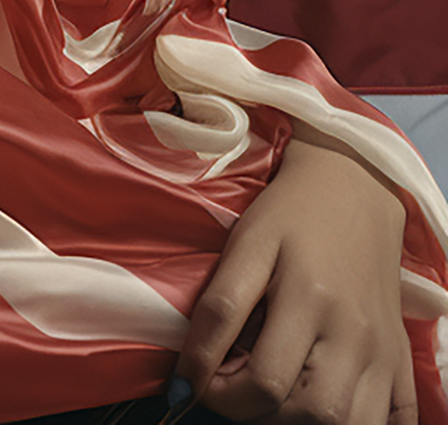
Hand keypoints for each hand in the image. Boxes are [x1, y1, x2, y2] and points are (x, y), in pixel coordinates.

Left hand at [177, 135, 413, 424]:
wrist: (351, 189)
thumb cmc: (289, 215)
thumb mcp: (244, 247)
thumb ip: (218, 310)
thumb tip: (188, 377)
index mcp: (309, 301)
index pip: (265, 383)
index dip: (220, 394)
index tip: (197, 381)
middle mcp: (355, 337)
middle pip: (312, 414)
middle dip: (258, 412)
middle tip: (233, 382)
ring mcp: (384, 356)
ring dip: (302, 422)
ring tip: (273, 391)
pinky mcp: (402, 363)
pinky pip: (393, 424)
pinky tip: (321, 402)